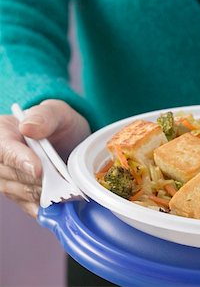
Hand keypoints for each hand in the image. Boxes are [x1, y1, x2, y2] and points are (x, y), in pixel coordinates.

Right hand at [0, 100, 90, 217]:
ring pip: (22, 193)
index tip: (39, 170)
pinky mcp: (22, 196)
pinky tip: (62, 207)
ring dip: (46, 196)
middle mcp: (0, 160)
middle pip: (12, 176)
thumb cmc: (60, 123)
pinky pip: (30, 207)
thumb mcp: (57, 112)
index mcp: (3, 133)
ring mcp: (8, 180)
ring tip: (69, 194)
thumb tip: (28, 127)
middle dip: (40, 181)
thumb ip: (44, 116)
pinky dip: (47, 209)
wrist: (70, 140)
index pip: (4, 150)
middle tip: (67, 184)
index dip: (20, 161)